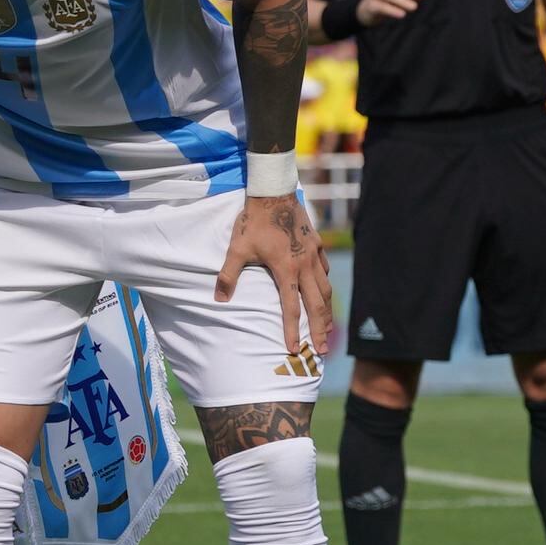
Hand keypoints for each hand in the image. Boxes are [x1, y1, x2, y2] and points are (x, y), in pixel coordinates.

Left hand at [215, 189, 334, 358]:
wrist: (274, 193)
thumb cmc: (254, 222)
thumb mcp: (237, 248)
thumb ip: (228, 275)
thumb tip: (219, 299)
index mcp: (286, 269)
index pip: (291, 308)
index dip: (292, 330)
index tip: (294, 349)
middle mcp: (305, 265)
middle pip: (316, 305)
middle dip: (319, 330)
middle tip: (322, 351)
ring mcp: (315, 255)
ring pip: (326, 290)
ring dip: (327, 312)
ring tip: (326, 329)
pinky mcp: (318, 245)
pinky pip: (325, 272)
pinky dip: (326, 287)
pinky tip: (323, 295)